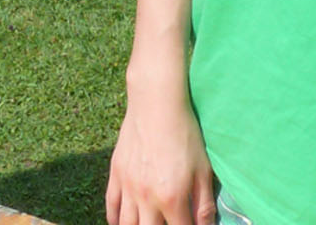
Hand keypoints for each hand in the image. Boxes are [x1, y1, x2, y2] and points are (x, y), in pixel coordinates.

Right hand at [106, 91, 215, 224]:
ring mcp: (128, 186)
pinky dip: (114, 219)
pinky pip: (111, 205)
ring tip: (146, 224)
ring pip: (127, 224)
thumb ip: (204, 203)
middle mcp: (146, 197)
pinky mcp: (116, 173)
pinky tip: (121, 222)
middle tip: (167, 222)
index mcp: (172, 198)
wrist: (156, 104)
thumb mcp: (202, 169)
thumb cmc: (184, 134)